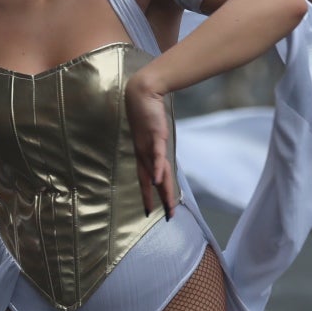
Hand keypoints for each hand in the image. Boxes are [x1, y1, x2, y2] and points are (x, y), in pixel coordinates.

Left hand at [125, 70, 176, 219]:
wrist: (142, 93)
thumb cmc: (146, 113)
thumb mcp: (151, 133)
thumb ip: (155, 146)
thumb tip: (159, 156)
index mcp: (142, 154)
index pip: (145, 180)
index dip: (146, 196)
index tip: (148, 212)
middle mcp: (144, 153)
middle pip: (152, 181)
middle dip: (159, 199)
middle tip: (168, 216)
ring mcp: (149, 145)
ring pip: (157, 171)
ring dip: (162, 190)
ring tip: (167, 205)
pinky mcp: (156, 135)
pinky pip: (157, 154)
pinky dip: (158, 168)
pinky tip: (158, 179)